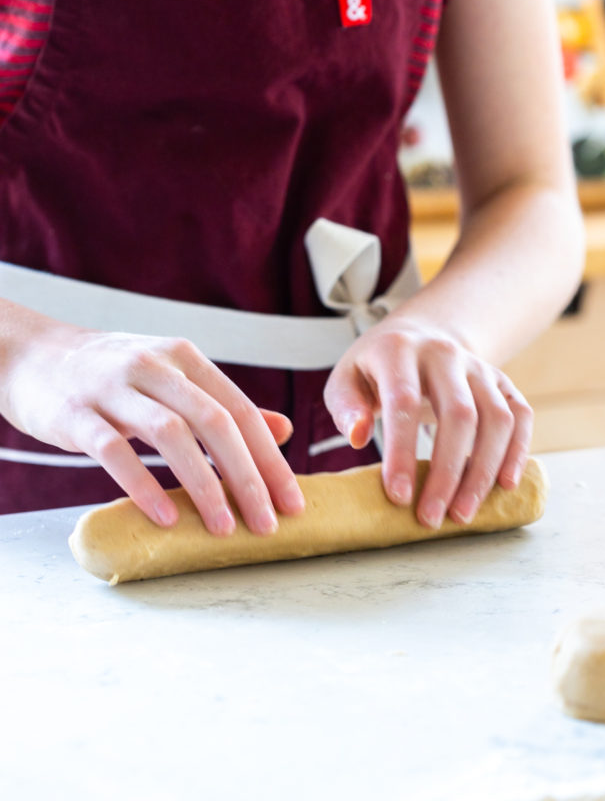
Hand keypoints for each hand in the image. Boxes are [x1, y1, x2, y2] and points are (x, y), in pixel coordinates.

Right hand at [1, 320, 304, 534]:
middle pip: (215, 421)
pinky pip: (116, 452)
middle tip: (267, 523)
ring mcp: (114, 387)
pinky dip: (145, 487)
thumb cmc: (112, 375)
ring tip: (223, 527)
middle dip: (247, 476)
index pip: (240, 410)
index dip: (270, 458)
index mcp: (185, 358)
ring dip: (204, 485)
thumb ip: (222, 403)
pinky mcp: (77, 414)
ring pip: (172, 435)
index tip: (291, 501)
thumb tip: (281, 430)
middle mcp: (155, 366)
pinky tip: (165, 518)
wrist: (33, 356)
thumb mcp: (171, 377)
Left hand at [324, 313, 532, 528]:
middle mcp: (445, 353)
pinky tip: (504, 485)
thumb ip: (346, 406)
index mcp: (400, 349)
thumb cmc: (376, 370)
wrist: (420, 336)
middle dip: (447, 472)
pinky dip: (518, 451)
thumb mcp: (346, 379)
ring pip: (496, 418)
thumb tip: (358, 437)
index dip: (403, 452)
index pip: (404, 401)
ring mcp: (479, 367)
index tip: (399, 496)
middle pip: (459, 414)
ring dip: (483, 471)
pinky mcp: (502, 382)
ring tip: (462, 513)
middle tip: (431, 517)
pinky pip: (520, 416)